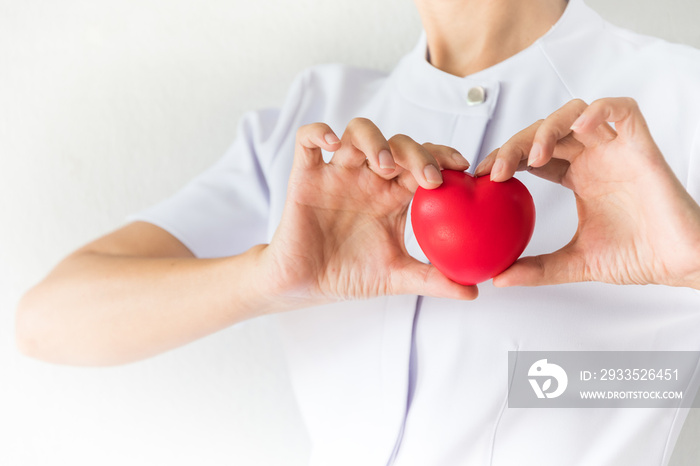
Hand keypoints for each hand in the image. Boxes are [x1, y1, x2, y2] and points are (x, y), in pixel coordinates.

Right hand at [259, 118, 477, 309]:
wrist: (305, 285)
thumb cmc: (349, 276)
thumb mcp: (396, 278)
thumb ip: (433, 280)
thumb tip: (475, 291)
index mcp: (392, 195)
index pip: (423, 162)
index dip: (442, 156)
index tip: (461, 167)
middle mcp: (368, 178)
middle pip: (397, 143)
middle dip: (416, 152)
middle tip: (428, 177)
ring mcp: (337, 174)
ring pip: (357, 132)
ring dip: (375, 140)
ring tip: (385, 165)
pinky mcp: (305, 176)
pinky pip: (307, 140)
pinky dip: (318, 133)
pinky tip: (332, 144)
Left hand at [474, 98, 699, 288]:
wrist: (679, 262)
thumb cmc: (637, 256)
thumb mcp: (575, 262)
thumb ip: (538, 268)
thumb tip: (499, 278)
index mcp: (577, 177)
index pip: (532, 155)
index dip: (505, 158)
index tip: (482, 177)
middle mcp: (593, 158)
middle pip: (544, 131)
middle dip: (515, 145)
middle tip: (495, 171)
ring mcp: (616, 148)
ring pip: (575, 114)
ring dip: (547, 128)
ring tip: (534, 156)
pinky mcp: (641, 144)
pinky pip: (621, 109)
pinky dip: (597, 112)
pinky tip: (577, 131)